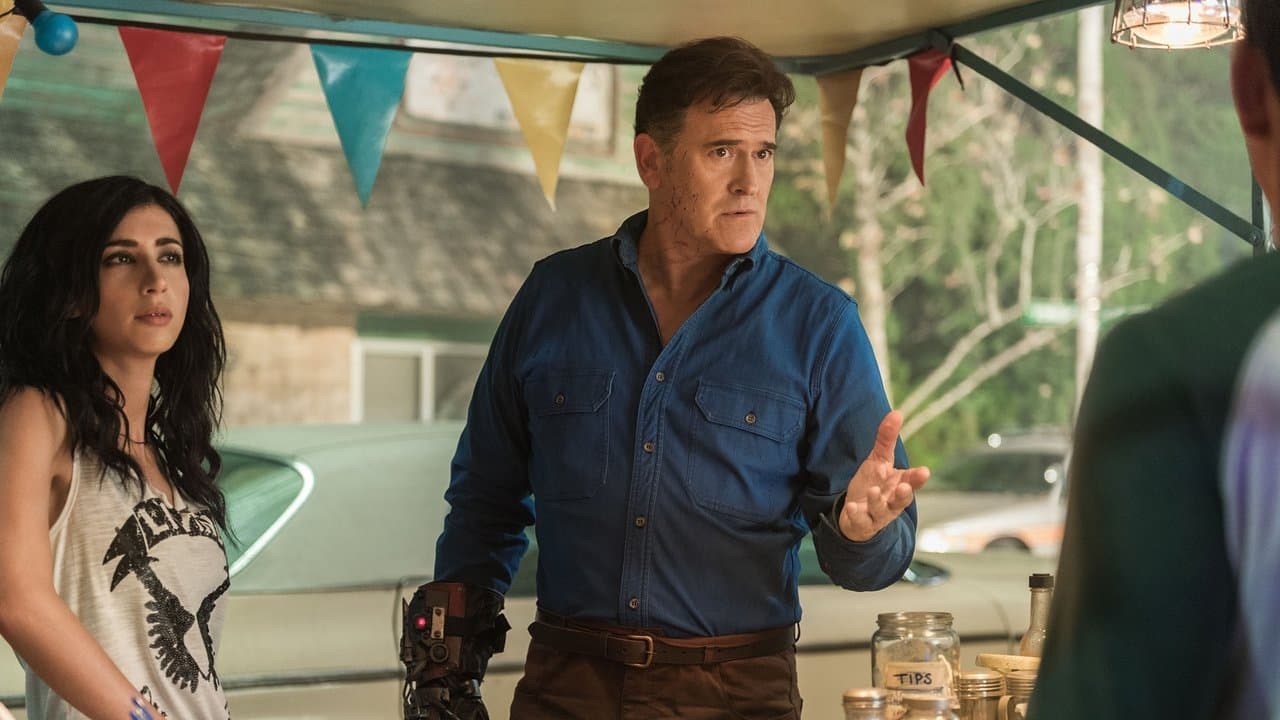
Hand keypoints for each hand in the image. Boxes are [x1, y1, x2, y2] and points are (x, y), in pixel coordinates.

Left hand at [838, 410, 929, 541]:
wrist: (858, 514)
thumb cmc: (874, 484)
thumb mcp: (879, 461)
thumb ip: (887, 439)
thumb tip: (897, 412)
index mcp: (899, 485)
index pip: (912, 481)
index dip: (918, 478)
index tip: (924, 471)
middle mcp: (892, 502)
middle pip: (901, 500)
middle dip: (904, 494)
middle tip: (905, 486)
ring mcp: (877, 514)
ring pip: (881, 511)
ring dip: (877, 502)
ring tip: (873, 491)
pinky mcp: (862, 523)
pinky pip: (860, 521)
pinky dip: (856, 515)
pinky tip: (851, 507)